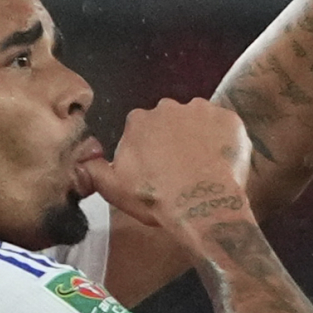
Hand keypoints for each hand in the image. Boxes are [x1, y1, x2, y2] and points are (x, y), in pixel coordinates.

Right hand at [81, 97, 253, 233]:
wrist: (200, 205)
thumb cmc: (154, 198)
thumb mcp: (113, 188)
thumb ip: (93, 169)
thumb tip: (83, 158)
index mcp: (138, 120)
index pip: (141, 129)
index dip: (148, 149)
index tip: (155, 169)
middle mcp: (169, 107)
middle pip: (170, 121)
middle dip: (174, 139)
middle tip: (180, 169)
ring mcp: (202, 110)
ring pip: (198, 121)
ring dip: (199, 138)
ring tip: (202, 167)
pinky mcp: (230, 119)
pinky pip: (226, 127)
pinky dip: (224, 141)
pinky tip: (221, 163)